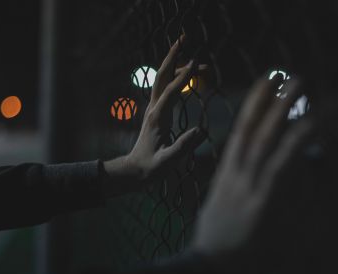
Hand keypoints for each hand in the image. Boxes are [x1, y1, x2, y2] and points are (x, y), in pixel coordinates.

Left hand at [103, 37, 206, 196]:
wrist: (134, 171)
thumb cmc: (150, 168)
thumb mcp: (167, 162)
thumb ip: (183, 147)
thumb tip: (202, 130)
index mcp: (157, 118)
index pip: (172, 92)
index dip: (184, 77)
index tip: (198, 62)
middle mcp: (154, 109)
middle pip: (162, 76)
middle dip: (172, 56)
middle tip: (184, 39)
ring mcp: (154, 109)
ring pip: (163, 80)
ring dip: (175, 65)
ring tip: (194, 57)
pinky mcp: (156, 113)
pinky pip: (165, 89)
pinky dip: (175, 77)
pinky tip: (185, 74)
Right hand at [191, 74, 311, 257]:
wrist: (209, 266)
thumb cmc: (214, 243)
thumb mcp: (218, 211)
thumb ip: (231, 192)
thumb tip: (239, 183)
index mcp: (226, 175)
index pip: (240, 134)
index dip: (251, 109)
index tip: (262, 87)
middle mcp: (235, 173)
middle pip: (251, 128)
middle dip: (266, 99)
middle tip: (280, 73)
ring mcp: (248, 184)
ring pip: (266, 138)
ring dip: (283, 108)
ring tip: (298, 85)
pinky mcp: (263, 200)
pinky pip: (282, 164)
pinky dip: (296, 141)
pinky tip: (309, 123)